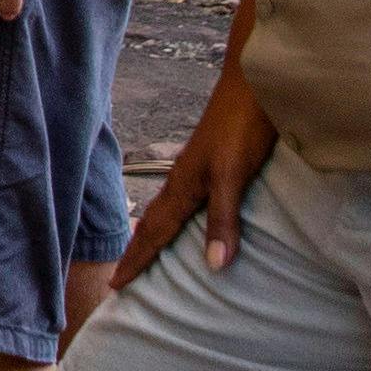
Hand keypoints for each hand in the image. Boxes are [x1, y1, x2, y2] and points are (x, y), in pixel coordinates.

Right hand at [116, 58, 279, 284]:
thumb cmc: (243, 128)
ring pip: (164, 209)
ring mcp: (194, 168)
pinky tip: (182, 215)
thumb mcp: (234, 176)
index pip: (155, 232)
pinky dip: (171, 216)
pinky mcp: (209, 160)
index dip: (137, 259)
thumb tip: (214, 267)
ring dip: (151, 233)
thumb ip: (223, 219)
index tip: (117, 286)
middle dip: (136, 250)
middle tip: (120, 278)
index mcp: (184, 187)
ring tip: (143, 251)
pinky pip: (180, 199)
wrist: (253, 84)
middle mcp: (183, 180)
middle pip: (152, 222)